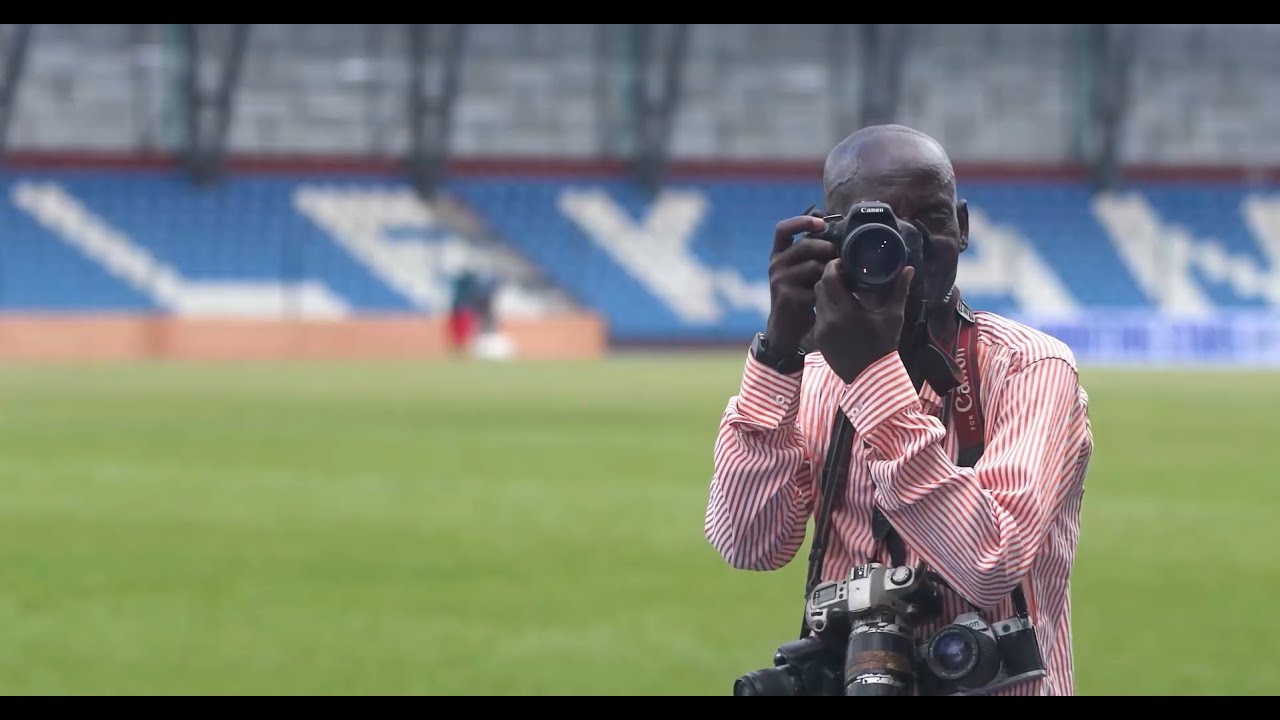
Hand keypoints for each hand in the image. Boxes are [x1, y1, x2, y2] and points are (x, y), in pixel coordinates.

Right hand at [763, 215, 837, 354]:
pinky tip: (837, 293)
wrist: (785, 328)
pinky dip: (830, 289)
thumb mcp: (801, 270)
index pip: (783, 229)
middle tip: (841, 258)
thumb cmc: (800, 294)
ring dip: (832, 271)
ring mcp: (779, 281)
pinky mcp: (787, 297)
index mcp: (779, 254)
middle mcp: (775, 264)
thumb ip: (812, 252)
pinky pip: (815, 287)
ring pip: (813, 266)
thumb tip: (834, 226)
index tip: (822, 223)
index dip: (802, 221)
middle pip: (805, 245)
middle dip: (828, 249)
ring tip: (844, 277)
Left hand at [813, 260, 915, 383]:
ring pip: (817, 301)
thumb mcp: (893, 317)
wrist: (871, 377)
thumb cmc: (884, 346)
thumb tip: (909, 269)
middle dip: (829, 278)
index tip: (843, 263)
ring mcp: (821, 330)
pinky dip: (826, 309)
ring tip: (842, 292)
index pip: (829, 279)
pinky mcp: (818, 340)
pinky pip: (818, 316)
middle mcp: (829, 319)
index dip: (833, 266)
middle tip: (843, 275)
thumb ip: (899, 290)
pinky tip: (839, 310)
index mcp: (846, 311)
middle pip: (820, 287)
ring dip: (827, 293)